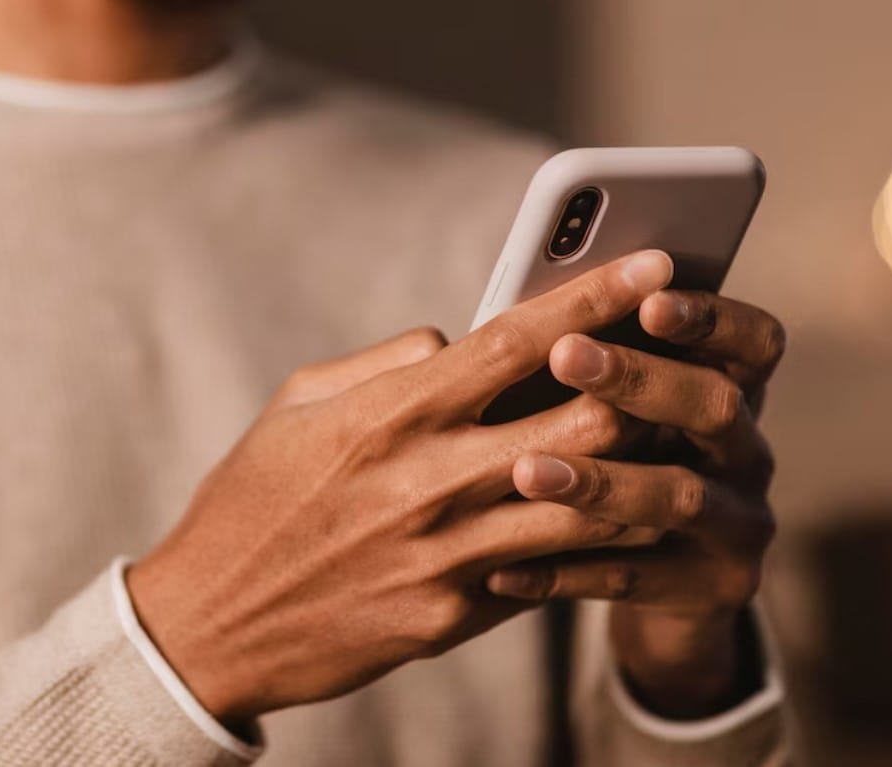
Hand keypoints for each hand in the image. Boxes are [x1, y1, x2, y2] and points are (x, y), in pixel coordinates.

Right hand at [126, 251, 675, 728]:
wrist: (210, 626)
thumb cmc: (251, 500)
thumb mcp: (298, 405)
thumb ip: (388, 363)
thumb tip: (460, 339)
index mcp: (391, 413)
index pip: (519, 340)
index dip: (597, 297)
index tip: (658, 264)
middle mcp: (430, 480)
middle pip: (585, 418)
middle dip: (645, 381)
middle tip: (682, 358)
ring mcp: (449, 555)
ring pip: (592, 501)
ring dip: (641, 466)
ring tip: (677, 438)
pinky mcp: (455, 616)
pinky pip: (551, 570)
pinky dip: (592, 538)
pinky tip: (624, 516)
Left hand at [485, 288, 785, 717]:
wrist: (664, 590)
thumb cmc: (616, 461)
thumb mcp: (613, 408)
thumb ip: (585, 362)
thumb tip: (508, 311)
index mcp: (731, 389)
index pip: (753, 341)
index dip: (710, 317)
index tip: (649, 299)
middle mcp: (747, 453)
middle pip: (717, 405)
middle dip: (641, 379)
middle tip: (566, 355)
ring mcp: (739, 525)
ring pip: (678, 497)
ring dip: (601, 480)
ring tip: (526, 470)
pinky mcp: (714, 590)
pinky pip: (635, 579)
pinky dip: (566, 572)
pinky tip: (502, 570)